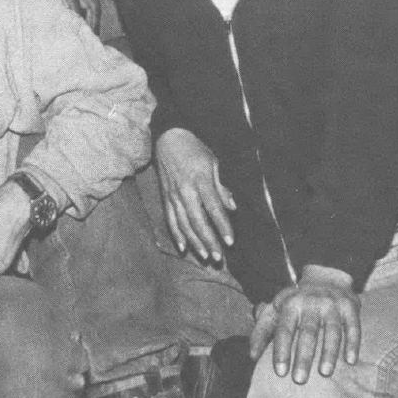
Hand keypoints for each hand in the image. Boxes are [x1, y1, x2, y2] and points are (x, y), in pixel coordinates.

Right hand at [154, 128, 235, 261]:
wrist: (168, 139)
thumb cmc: (195, 150)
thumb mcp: (213, 162)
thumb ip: (221, 187)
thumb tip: (232, 207)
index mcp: (200, 180)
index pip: (213, 207)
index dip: (222, 226)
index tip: (230, 241)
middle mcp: (185, 190)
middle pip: (198, 221)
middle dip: (209, 241)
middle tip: (219, 258)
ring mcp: (173, 196)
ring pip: (184, 224)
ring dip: (195, 242)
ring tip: (205, 256)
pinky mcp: (165, 198)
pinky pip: (171, 220)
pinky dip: (177, 235)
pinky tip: (184, 248)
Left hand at [249, 265, 360, 383]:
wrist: (326, 277)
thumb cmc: (297, 302)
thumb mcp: (275, 310)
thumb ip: (261, 331)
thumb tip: (252, 355)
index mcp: (290, 304)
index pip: (284, 329)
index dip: (281, 350)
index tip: (280, 372)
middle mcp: (311, 303)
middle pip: (308, 332)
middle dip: (303, 356)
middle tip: (300, 380)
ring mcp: (332, 304)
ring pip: (332, 330)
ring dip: (329, 352)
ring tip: (325, 373)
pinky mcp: (350, 307)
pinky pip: (353, 326)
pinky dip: (353, 343)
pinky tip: (351, 360)